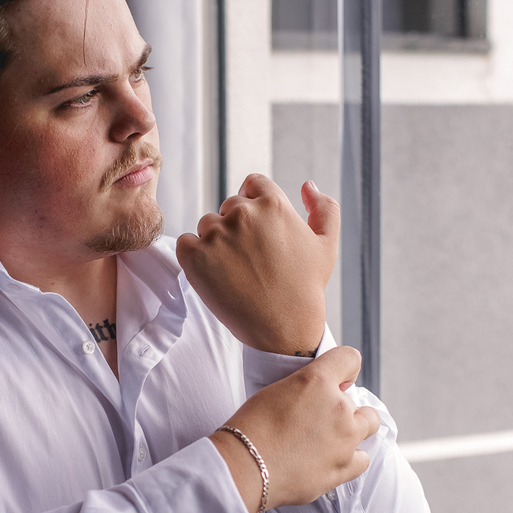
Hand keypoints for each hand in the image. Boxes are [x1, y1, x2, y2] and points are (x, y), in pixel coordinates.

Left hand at [176, 174, 336, 355]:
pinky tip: (215, 274)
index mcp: (273, 203)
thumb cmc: (306, 287)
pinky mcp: (194, 255)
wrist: (284, 327)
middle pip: (228, 206)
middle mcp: (242, 213)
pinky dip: (195, 256)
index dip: (254, 206)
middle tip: (250, 260)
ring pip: (207, 225)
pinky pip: (186, 243)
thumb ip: (324, 208)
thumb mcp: (327, 245)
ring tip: (235, 271)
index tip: (258, 232)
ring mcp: (216, 233)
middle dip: (237, 227)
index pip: (252, 184)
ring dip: (215, 242)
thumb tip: (308, 185)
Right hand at [210, 346, 380, 512]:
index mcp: (318, 381)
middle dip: (349, 409)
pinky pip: (361, 459)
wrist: (243, 466)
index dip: (345, 369)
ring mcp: (344, 440)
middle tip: (323, 419)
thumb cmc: (250, 426)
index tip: (339, 380)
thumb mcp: (275, 390)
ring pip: (367, 428)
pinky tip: (331, 458)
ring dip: (353, 431)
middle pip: (363, 403)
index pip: (349, 359)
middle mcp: (339, 408)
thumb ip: (306, 388)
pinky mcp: (342, 469)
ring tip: (327, 440)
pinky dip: (350, 458)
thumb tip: (324, 394)